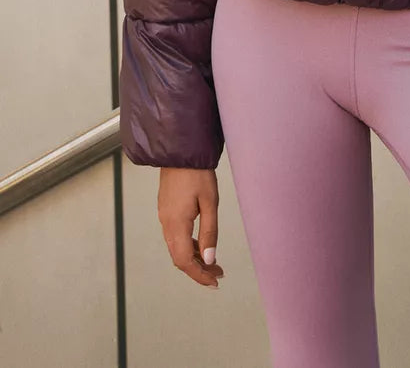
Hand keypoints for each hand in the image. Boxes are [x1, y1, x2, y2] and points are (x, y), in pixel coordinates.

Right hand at [158, 167, 224, 287]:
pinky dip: (188, 246)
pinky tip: (202, 245)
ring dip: (194, 259)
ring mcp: (165, 217)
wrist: (181, 152)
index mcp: (176, 224)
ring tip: (214, 263)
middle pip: (179, 258)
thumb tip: (210, 259)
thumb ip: (210, 232)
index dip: (199, 275)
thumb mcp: (210, 202)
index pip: (184, 261)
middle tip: (219, 274)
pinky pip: (175, 237)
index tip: (215, 282)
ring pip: (177, 248)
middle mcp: (166, 224)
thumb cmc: (198, 174)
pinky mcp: (166, 211)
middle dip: (198, 270)